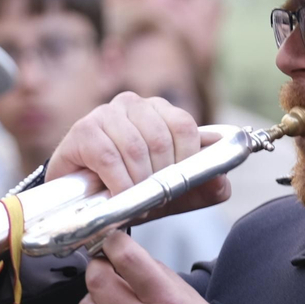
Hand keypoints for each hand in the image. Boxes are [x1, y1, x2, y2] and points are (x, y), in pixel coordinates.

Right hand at [46, 91, 229, 216]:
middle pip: (161, 138)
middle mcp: (133, 104)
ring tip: (134, 199)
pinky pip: (109, 157)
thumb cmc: (129, 187)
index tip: (177, 184)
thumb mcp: (171, 192)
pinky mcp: (83, 130)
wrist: (81, 199)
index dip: (185, 159)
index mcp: (159, 110)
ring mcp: (106, 113)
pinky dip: (118, 182)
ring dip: (138, 182)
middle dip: (160, 176)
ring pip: (136, 148)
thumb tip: (224, 182)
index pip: (184, 126)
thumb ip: (201, 187)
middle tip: (152, 197)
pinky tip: (117, 194)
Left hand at [67, 231, 237, 303]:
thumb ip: (159, 277)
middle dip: (99, 268)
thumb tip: (127, 259)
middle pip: (97, 280)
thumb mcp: (193, 302)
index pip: (127, 258)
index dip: (113, 242)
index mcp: (167, 302)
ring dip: (92, 299)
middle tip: (106, 271)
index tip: (111, 242)